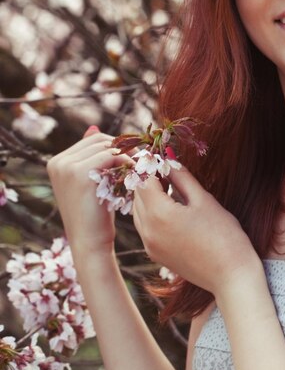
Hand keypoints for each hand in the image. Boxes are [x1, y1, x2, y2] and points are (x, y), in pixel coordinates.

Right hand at [47, 126, 133, 258]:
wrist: (90, 242)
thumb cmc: (95, 214)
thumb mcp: (91, 181)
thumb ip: (90, 156)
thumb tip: (94, 127)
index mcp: (56, 162)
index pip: (94, 140)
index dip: (117, 146)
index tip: (135, 157)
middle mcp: (58, 162)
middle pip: (101, 140)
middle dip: (124, 149)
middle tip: (143, 161)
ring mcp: (66, 167)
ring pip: (108, 147)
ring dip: (128, 156)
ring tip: (141, 169)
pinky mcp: (79, 173)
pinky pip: (112, 156)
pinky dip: (128, 163)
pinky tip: (137, 174)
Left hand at [132, 162, 259, 294]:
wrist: (231, 275)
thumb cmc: (224, 234)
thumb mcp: (204, 200)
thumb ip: (182, 178)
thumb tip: (169, 161)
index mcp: (159, 214)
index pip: (143, 180)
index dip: (151, 165)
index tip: (161, 155)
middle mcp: (148, 231)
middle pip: (138, 195)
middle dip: (149, 178)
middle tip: (166, 165)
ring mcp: (150, 246)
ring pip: (138, 211)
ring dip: (149, 195)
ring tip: (170, 184)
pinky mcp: (156, 255)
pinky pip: (145, 226)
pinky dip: (152, 212)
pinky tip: (171, 205)